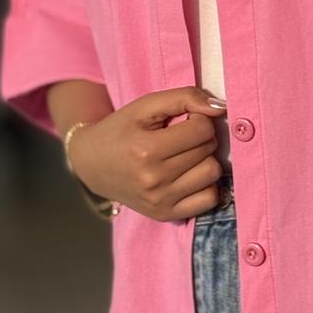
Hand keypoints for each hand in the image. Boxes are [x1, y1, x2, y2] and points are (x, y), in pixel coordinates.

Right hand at [66, 86, 227, 220]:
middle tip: (181, 138)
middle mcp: (154, 179)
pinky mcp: (166, 215)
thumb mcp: (145, 106)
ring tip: (186, 156)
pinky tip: (190, 176)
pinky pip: (209, 200)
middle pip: (209, 150)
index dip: (197, 119)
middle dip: (201, 139)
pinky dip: (206, 185)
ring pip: (213, 174)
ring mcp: (160, 201)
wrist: (92, 164)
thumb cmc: (121, 130)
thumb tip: (220, 108)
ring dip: (205, 160)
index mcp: (146, 150)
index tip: (184, 121)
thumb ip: (183, 98)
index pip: (202, 129)